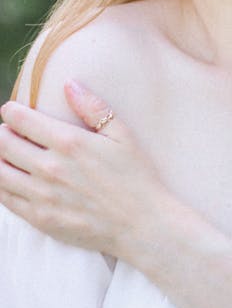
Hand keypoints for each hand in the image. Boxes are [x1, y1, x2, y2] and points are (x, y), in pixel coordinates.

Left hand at [0, 81, 167, 258]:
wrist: (141, 224)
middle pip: (4, 144)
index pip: (22, 121)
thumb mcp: (122, 134)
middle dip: (2, 132)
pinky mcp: (40, 219)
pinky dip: (1, 184)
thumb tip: (69, 84)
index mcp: (69, 142)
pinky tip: (11, 178)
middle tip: (9, 130)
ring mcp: (42, 196)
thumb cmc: (135, 176)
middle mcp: (50, 168)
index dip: (11, 112)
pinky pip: (6, 199)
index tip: (11, 110)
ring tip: (8, 153)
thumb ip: (93, 107)